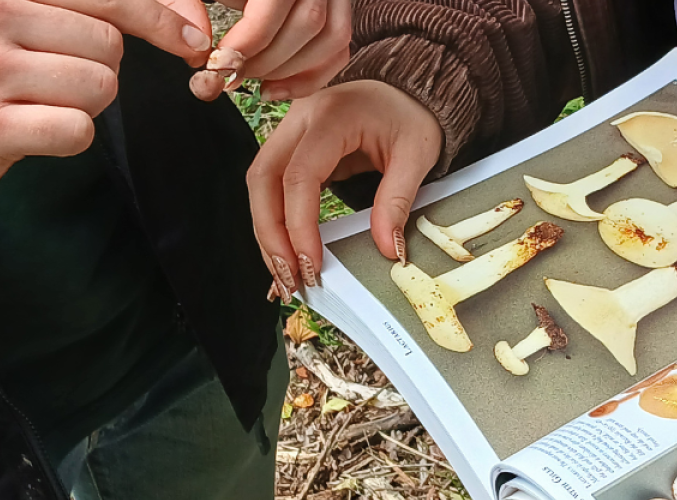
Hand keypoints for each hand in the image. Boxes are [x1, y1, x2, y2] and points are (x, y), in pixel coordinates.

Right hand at [0, 0, 212, 198]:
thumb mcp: (14, 13)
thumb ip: (81, 6)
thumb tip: (182, 20)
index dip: (161, 21)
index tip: (194, 41)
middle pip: (109, 47)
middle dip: (100, 71)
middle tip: (51, 81)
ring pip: (99, 88)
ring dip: (83, 105)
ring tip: (36, 103)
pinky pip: (78, 130)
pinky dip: (69, 138)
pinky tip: (31, 131)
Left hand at [192, 0, 350, 100]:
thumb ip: (181, 3)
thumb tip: (196, 44)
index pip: (275, 2)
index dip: (250, 39)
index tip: (221, 61)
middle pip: (308, 22)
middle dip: (267, 59)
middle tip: (231, 73)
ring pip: (330, 38)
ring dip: (289, 71)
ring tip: (252, 80)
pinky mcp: (336, 9)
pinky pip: (339, 48)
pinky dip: (310, 76)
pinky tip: (274, 88)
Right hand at [247, 80, 441, 299]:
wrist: (407, 87)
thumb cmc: (412, 115)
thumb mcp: (416, 156)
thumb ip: (397, 201)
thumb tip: (387, 250)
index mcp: (331, 116)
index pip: (299, 176)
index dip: (299, 226)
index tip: (312, 265)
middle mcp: (300, 119)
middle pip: (262, 180)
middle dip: (271, 235)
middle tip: (290, 278)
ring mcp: (290, 131)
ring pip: (260, 186)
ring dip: (268, 233)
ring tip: (286, 276)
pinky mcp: (291, 146)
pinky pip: (272, 187)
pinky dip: (275, 222)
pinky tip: (284, 254)